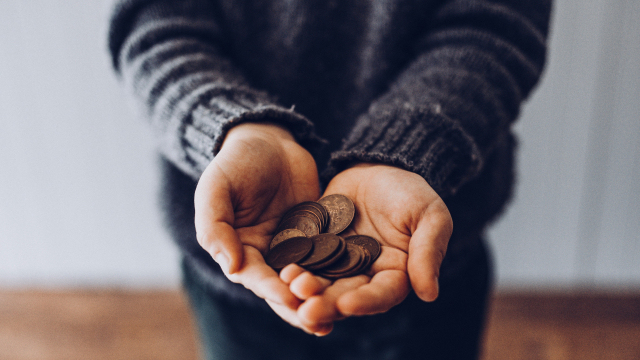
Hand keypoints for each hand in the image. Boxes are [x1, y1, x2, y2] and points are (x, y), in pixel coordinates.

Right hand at [194, 122, 323, 330]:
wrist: (268, 139)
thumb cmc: (236, 162)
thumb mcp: (216, 188)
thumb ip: (216, 226)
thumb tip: (232, 266)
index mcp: (238, 249)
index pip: (254, 276)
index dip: (270, 288)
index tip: (289, 297)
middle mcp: (266, 255)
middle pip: (282, 286)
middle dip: (299, 304)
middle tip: (319, 320)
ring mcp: (294, 246)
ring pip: (308, 277)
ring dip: (321, 296)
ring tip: (339, 313)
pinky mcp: (317, 235)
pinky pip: (328, 255)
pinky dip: (338, 271)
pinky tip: (357, 283)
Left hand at [292, 163, 452, 330]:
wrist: (377, 166)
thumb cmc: (411, 192)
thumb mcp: (430, 216)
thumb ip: (428, 252)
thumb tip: (429, 294)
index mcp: (395, 274)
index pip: (381, 294)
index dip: (365, 302)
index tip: (347, 304)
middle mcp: (363, 275)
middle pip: (345, 295)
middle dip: (326, 304)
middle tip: (306, 311)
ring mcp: (336, 262)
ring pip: (320, 282)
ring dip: (305, 289)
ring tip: (291, 287)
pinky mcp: (315, 246)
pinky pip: (302, 258)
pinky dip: (292, 265)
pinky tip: (280, 269)